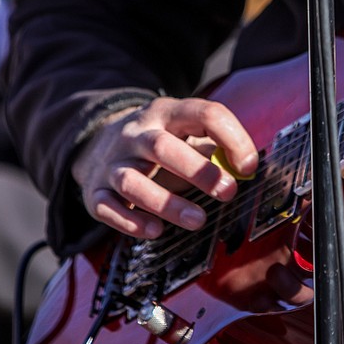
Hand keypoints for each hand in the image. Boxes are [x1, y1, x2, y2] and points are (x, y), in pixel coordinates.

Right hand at [72, 97, 257, 238]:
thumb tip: (244, 169)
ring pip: (132, 181)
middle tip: (227, 191)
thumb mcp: (184, 131)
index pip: (204, 114)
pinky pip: (108, 208)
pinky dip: (130, 222)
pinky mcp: (95, 191)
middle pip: (162, 146)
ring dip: (166, 203)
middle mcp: (135, 134)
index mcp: (166, 113)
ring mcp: (113, 162)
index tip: (248, 166)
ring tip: (198, 220)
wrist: (99, 143)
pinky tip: (155, 230)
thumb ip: (214, 147)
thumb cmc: (158, 142)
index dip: (232, 138)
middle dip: (198, 171)